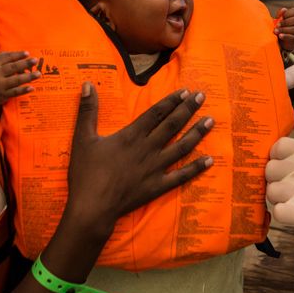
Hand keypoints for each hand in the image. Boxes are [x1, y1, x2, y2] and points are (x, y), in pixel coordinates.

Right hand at [0, 51, 40, 115]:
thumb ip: (0, 61)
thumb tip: (17, 55)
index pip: (6, 57)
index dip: (17, 55)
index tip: (27, 53)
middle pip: (13, 67)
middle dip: (25, 63)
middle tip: (35, 60)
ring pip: (16, 80)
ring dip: (29, 77)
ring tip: (38, 74)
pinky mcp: (2, 95)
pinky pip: (15, 92)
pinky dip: (24, 90)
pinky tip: (32, 87)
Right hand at [63, 84, 213, 239]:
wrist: (93, 208)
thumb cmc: (86, 173)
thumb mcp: (83, 138)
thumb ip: (87, 110)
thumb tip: (86, 84)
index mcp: (131, 136)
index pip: (156, 113)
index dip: (171, 101)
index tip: (186, 91)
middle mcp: (148, 149)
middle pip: (172, 125)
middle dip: (188, 109)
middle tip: (203, 96)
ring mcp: (156, 168)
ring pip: (181, 147)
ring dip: (197, 133)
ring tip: (210, 121)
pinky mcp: (158, 186)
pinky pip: (182, 176)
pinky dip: (196, 168)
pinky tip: (210, 160)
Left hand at [265, 137, 293, 243]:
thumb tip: (274, 161)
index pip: (278, 147)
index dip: (276, 160)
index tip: (282, 172)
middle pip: (271, 170)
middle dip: (276, 182)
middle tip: (290, 193)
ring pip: (272, 191)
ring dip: (279, 201)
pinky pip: (278, 211)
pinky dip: (283, 216)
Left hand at [274, 7, 293, 50]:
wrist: (282, 42)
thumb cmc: (281, 28)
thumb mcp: (280, 21)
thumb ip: (281, 15)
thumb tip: (283, 9)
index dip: (286, 13)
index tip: (278, 17)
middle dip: (286, 22)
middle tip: (277, 25)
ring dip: (284, 30)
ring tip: (276, 31)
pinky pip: (293, 37)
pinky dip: (286, 36)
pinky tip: (280, 36)